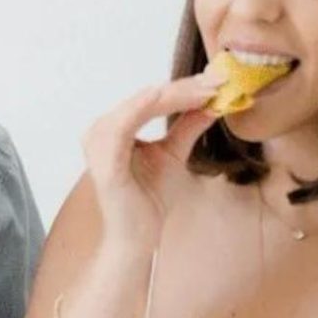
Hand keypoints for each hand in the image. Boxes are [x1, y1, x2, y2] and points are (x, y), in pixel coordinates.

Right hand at [81, 67, 223, 256]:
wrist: (137, 238)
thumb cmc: (148, 200)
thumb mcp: (173, 155)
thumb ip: (187, 127)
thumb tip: (212, 102)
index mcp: (114, 128)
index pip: (152, 100)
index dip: (186, 88)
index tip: (219, 80)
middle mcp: (100, 131)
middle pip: (147, 98)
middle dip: (184, 87)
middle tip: (218, 79)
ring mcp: (98, 144)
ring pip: (138, 106)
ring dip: (172, 95)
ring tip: (205, 90)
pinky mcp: (102, 160)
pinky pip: (122, 126)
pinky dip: (143, 107)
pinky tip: (164, 96)